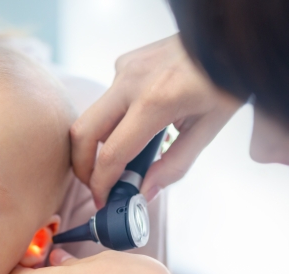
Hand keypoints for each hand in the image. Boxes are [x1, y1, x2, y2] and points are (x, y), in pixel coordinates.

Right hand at [71, 34, 240, 206]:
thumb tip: (144, 192)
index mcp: (155, 102)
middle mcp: (130, 83)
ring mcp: (123, 69)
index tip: (103, 200)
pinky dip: (114, 119)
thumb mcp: (208, 128)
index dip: (102, 183)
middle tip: (95, 184)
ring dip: (98, 142)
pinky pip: (108, 99)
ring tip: (119, 159)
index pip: (112, 153)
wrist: (226, 37)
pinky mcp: (123, 63)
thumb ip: (174, 164)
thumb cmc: (225, 81)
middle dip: (82, 165)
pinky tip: (138, 121)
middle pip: (83, 133)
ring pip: (92, 116)